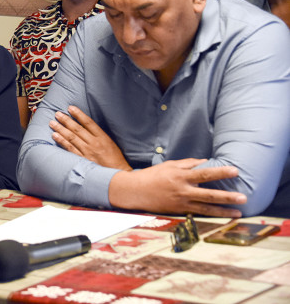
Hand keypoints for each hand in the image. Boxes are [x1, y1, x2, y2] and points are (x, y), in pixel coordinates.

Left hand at [50, 106, 130, 170]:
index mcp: (103, 138)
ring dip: (61, 129)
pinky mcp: (83, 160)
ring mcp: (87, 152)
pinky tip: (55, 136)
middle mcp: (94, 143)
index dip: (79, 114)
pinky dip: (62, 141)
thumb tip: (84, 127)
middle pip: (77, 129)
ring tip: (53, 123)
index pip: (88, 123)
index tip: (70, 108)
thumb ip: (98, 135)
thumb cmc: (115, 160)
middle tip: (57, 114)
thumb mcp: (110, 144)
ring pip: (71, 138)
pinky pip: (70, 149)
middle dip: (66, 120)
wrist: (118, 175)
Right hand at [109, 158, 245, 216]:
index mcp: (180, 176)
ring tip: (238, 212)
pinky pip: (198, 214)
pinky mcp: (178, 212)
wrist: (135, 191)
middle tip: (243, 197)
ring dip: (224, 210)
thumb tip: (205, 162)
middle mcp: (182, 190)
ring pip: (206, 208)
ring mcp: (181, 203)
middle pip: (209, 194)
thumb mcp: (169, 165)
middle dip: (227, 196)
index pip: (204, 173)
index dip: (221, 172)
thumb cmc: (152, 175)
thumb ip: (188, 163)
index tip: (235, 171)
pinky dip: (211, 215)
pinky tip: (222, 217)